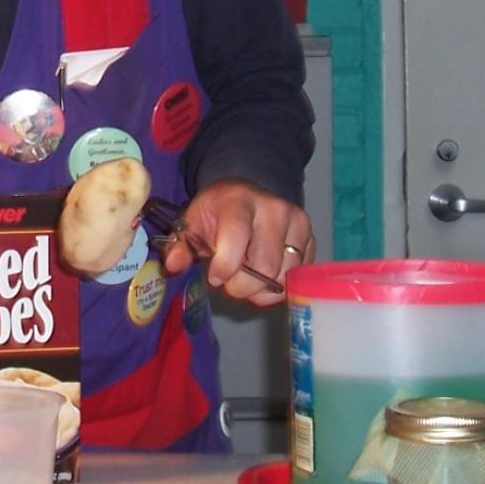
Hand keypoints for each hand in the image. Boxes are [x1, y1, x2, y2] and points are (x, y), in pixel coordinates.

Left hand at [159, 178, 313, 307]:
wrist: (250, 193)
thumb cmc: (218, 212)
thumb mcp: (193, 222)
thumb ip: (180, 245)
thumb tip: (173, 266)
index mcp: (239, 202)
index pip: (237, 239)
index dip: (224, 267)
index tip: (215, 277)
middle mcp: (274, 210)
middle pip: (264, 267)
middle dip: (241, 286)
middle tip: (230, 283)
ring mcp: (297, 224)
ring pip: (283, 276)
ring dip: (261, 290)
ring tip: (246, 281)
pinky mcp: (311, 240)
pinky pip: (297, 278)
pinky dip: (278, 288)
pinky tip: (264, 278)